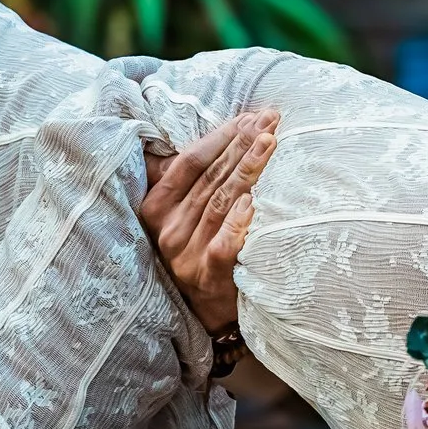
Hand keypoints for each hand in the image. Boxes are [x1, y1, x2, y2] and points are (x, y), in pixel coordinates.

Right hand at [140, 107, 276, 331]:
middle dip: (242, 144)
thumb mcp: (179, 215)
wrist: (204, 312)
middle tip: (271, 119)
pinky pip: (223, 244)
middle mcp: (166, 229)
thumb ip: (187, 180)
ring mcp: (185, 254)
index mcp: (156, 207)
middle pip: (210, 177)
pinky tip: (253, 200)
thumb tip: (216, 134)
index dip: (221, 136)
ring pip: (221, 202)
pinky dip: (238, 222)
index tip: (250, 116)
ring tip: (271, 143)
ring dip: (248, 169)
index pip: (190, 161)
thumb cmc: (196, 250)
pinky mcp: (207, 275)